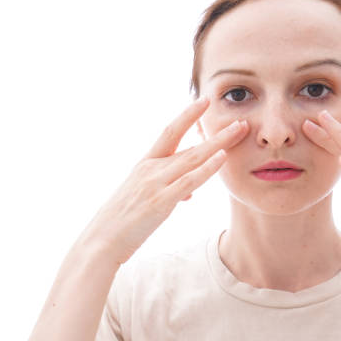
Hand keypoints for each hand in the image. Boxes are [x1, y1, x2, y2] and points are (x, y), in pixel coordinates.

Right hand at [77, 96, 248, 265]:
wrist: (101, 240)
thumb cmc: (122, 221)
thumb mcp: (144, 198)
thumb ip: (167, 189)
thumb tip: (189, 191)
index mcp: (144, 164)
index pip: (169, 132)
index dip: (187, 115)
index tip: (204, 101)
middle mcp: (150, 169)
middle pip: (188, 143)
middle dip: (215, 131)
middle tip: (239, 120)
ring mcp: (154, 184)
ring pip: (192, 158)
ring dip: (218, 143)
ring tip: (239, 131)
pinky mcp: (159, 202)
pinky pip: (188, 181)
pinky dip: (207, 168)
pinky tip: (222, 158)